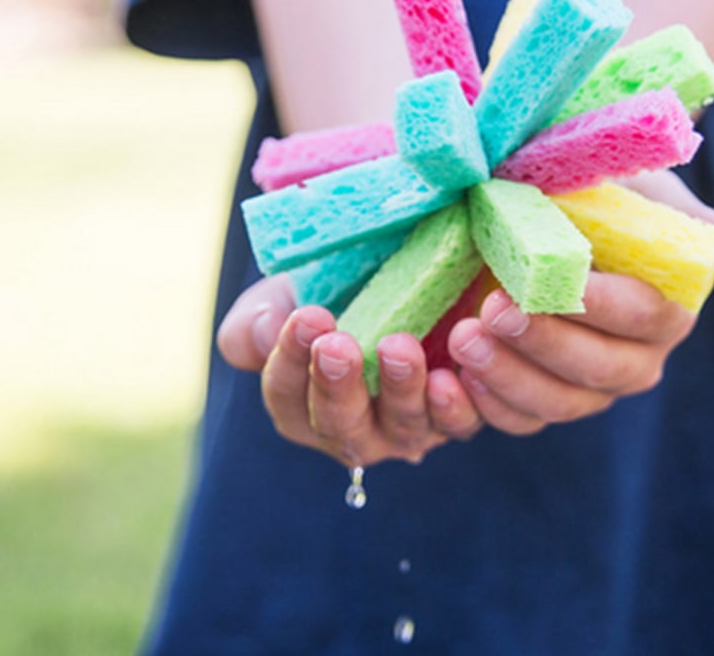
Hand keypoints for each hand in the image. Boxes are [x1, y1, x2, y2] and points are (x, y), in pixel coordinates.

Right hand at [216, 275, 483, 466]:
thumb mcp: (285, 297)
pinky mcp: (452, 418)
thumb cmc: (329, 294)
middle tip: (338, 345)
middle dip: (337, 386)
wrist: (400, 280)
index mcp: (300, 407)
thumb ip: (257, 320)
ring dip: (399, 390)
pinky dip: (453, 406)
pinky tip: (449, 377)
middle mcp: (351, 432)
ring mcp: (404, 431)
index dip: (291, 359)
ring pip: (401, 427)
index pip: (286, 394)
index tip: (307, 317)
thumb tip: (265, 332)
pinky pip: (456, 423)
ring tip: (398, 348)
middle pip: (339, 425)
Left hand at [443, 171, 713, 433]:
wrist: (543, 204)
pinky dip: (483, 406)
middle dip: (546, 345)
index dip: (603, 307)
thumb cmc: (601, 193)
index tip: (558, 284)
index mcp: (668, 311)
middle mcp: (634, 360)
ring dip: (509, 378)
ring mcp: (584, 388)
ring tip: (463, 340)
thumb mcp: (646, 193)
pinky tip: (450, 380)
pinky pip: (516, 419)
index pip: (644, 318)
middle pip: (600, 372)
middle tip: (496, 309)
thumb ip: (696, 224)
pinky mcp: (535, 401)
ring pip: (557, 405)